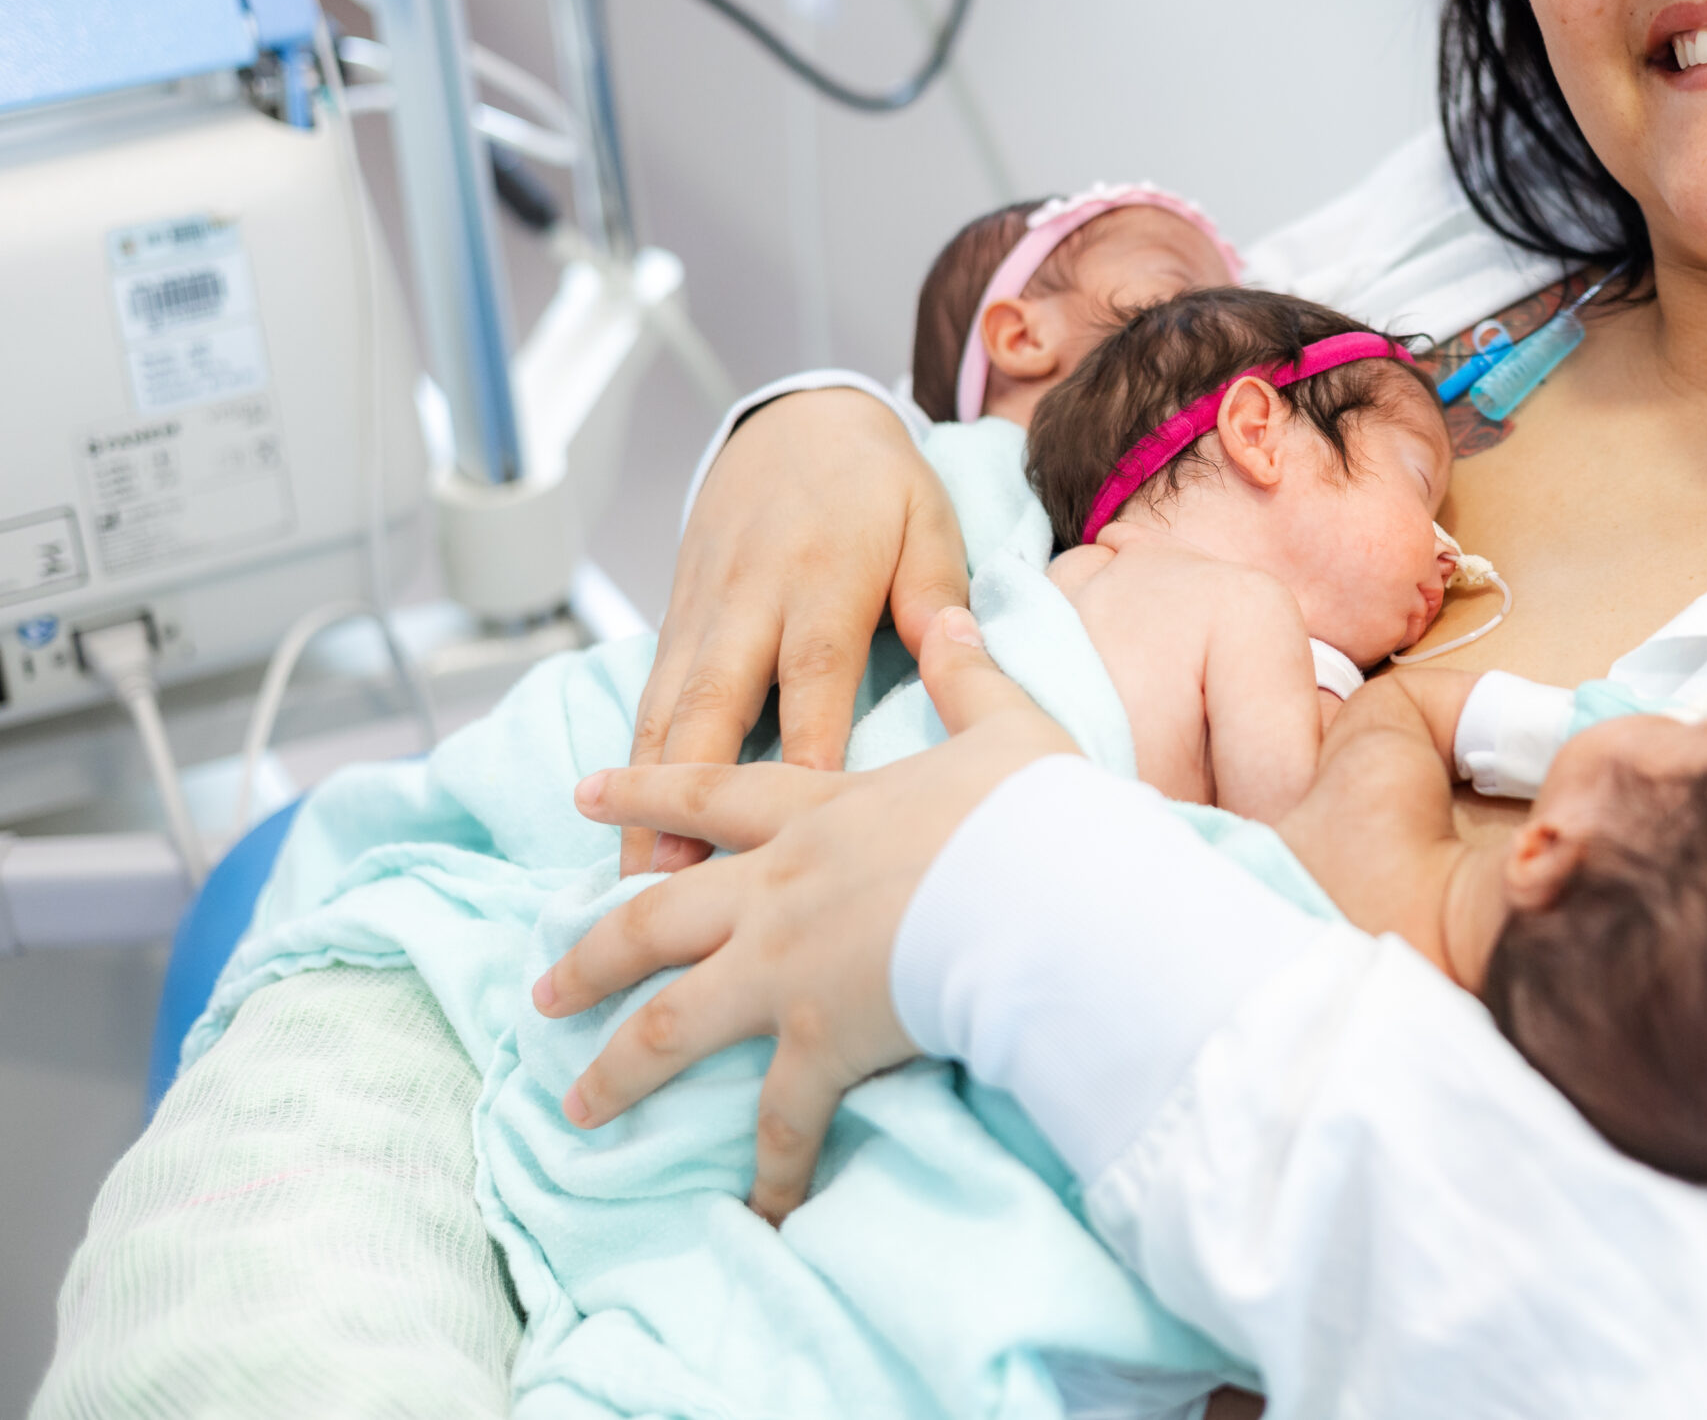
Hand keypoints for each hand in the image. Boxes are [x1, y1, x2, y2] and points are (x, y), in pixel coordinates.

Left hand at [539, 607, 1077, 1221]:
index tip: (582, 794)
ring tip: (575, 1103)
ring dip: (617, 1066)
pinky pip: (780, 1120)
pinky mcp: (819, 1039)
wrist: (1044, 889)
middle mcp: (780, 888)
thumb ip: (969, 674)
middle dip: (590, 952)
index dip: (646, 791)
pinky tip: (757, 1214)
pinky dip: (769, 1171)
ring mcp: (787, 967)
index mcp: (822, 812)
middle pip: (656, 918)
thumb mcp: (1005, 727)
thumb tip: (955, 614)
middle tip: (539, 985)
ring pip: (670, 1022)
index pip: (713, 794)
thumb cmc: (1035, 811)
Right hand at [628, 388, 969, 875]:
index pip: (813, 672)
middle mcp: (748, 601)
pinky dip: (631, 769)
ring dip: (641, 799)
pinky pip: (647, 702)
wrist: (794, 423)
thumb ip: (936, 590)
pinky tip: (619, 833)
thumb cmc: (877, 483)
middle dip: (686, 797)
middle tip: (676, 882)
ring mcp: (701, 615)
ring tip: (631, 886)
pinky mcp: (675, 625)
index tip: (805, 822)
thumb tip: (957, 651)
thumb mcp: (927, 515)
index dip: (809, 747)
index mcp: (822, 577)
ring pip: (662, 713)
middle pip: (710, 704)